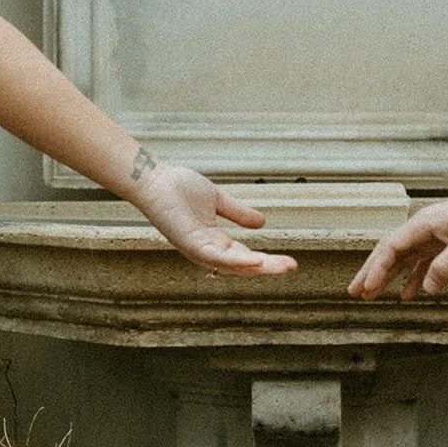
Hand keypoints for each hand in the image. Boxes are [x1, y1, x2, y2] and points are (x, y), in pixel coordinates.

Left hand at [131, 163, 297, 276]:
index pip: (246, 257)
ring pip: (233, 266)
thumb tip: (262, 223)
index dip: (267, 261)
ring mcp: (198, 249)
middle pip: (243, 266)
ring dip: (259, 268)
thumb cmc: (179, 188)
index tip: (290, 262)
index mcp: (215, 242)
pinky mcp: (190, 243)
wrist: (154, 179)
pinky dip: (236, 262)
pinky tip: (255, 261)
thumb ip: (238, 213)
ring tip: (283, 266)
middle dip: (269, 268)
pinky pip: (216, 257)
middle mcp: (207, 250)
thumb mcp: (217, 200)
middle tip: (292, 267)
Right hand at [349, 178, 447, 299]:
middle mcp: (425, 228)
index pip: (391, 247)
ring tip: (371, 294)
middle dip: (371, 272)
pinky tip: (408, 294)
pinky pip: (422, 263)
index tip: (365, 288)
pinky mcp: (446, 243)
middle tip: (354, 291)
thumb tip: (426, 289)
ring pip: (403, 258)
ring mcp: (434, 235)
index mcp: (424, 223)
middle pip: (389, 251)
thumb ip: (446, 266)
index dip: (376, 268)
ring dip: (387, 276)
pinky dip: (413, 278)